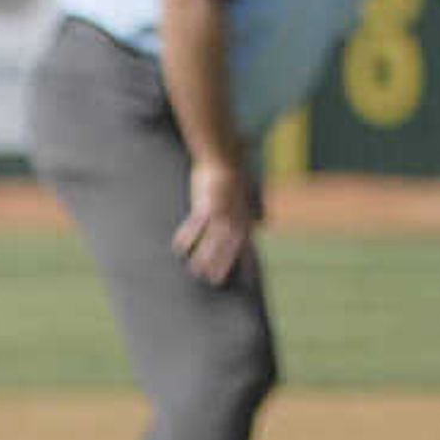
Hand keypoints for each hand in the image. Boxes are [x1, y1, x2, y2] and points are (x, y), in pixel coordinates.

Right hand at [171, 156, 261, 286]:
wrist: (224, 157)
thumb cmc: (233, 178)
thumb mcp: (246, 197)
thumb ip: (251, 213)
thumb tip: (261, 224)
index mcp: (244, 219)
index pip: (248, 246)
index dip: (248, 264)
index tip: (248, 282)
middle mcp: (234, 217)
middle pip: (229, 247)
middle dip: (223, 265)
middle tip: (215, 282)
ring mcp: (220, 212)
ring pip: (212, 240)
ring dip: (204, 257)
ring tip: (195, 272)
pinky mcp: (205, 204)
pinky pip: (195, 225)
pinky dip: (187, 237)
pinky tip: (178, 248)